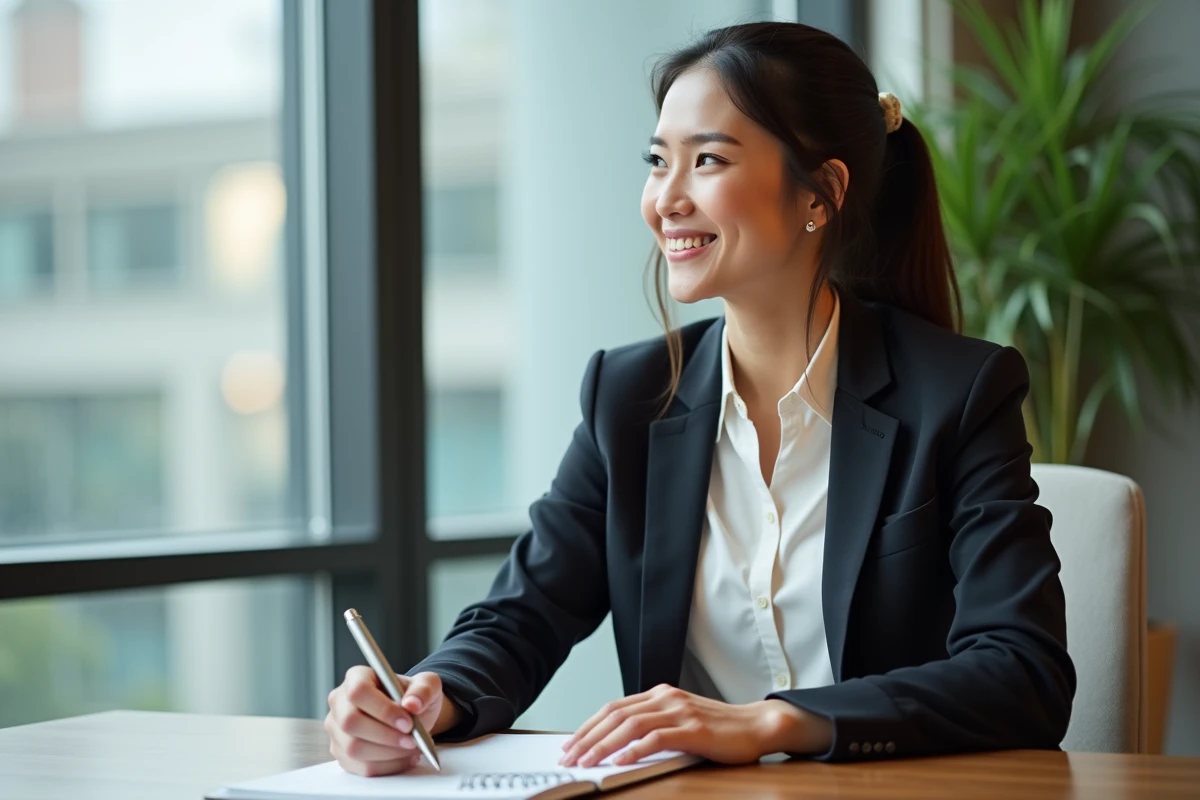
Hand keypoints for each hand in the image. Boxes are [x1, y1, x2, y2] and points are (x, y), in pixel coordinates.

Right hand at [325, 668, 446, 776]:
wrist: (410, 716)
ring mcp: (337, 729)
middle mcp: (340, 702)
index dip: (382, 709)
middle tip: (413, 741)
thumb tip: (412, 704)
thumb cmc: (413, 697)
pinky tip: (404, 758)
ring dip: (388, 754)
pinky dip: (387, 766)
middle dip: (386, 736)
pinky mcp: (342, 753)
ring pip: (353, 748)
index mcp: (357, 677)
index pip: (358, 692)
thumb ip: (424, 690)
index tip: (408, 723)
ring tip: (412, 749)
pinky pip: (360, 766)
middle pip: (350, 722)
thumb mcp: (428, 685)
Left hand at [558, 684, 824, 767]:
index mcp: (659, 695)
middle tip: (569, 757)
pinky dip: (633, 750)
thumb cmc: (718, 729)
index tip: (571, 744)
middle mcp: (665, 698)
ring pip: (630, 725)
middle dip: (587, 737)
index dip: (588, 726)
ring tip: (586, 762)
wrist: (757, 725)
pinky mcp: (692, 729)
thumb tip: (617, 744)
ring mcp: (679, 711)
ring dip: (603, 745)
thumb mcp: (680, 720)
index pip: (613, 707)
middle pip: (615, 714)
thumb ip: (653, 725)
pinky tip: (619, 762)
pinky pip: (656, 738)